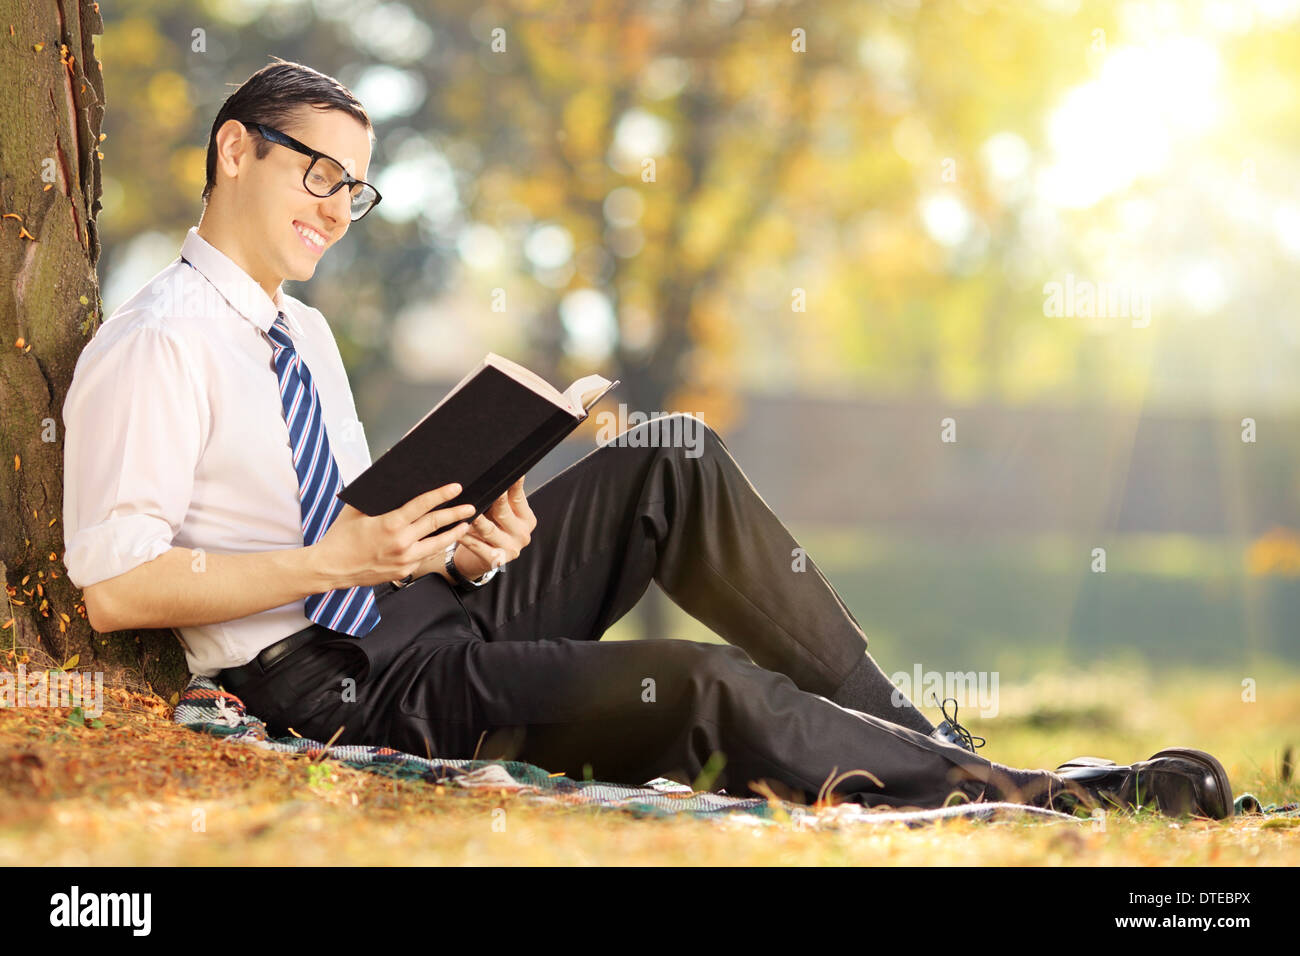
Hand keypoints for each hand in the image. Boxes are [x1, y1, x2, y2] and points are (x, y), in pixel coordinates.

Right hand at [311, 482, 475, 589]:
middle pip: (436, 524)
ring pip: (437, 544)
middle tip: (470, 506)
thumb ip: (375, 493)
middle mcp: (401, 543)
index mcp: (390, 524)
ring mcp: (404, 559)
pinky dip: (435, 547)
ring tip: (465, 525)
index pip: (422, 505)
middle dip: (456, 513)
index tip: (456, 487)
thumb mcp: (356, 509)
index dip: (441, 494)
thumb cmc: (341, 536)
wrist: (331, 568)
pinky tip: (443, 540)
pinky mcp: (404, 571)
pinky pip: (424, 556)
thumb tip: (388, 470)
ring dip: (454, 534)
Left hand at [451, 476, 536, 579]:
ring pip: (489, 530)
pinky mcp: (495, 560)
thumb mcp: (501, 515)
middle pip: (504, 512)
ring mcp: (510, 549)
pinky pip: (477, 546)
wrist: (479, 560)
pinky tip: (457, 531)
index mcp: (527, 519)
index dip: (513, 485)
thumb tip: (498, 474)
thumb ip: (503, 499)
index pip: (518, 498)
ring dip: (478, 520)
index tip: (509, 474)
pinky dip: (466, 538)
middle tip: (486, 489)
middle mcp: (522, 534)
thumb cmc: (491, 531)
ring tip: (469, 512)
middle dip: (495, 500)